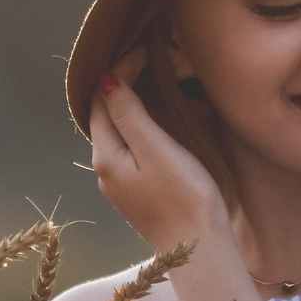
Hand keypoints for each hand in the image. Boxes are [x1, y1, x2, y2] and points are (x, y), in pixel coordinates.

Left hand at [88, 49, 227, 253]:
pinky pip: (131, 149)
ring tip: (152, 82)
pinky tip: (156, 122)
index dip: (119, 70)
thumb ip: (129, 113)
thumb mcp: (155, 149)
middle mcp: (105, 170)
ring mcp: (120, 184)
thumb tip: (105, 79)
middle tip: (147, 59)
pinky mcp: (138, 193)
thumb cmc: (184, 198)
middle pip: (105, 116)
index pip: (100, 100)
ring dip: (130, 106)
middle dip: (120, 85)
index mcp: (105, 156)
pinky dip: (139, 127)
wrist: (199, 250)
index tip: (145, 50)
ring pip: (118, 133)